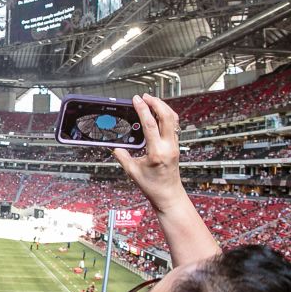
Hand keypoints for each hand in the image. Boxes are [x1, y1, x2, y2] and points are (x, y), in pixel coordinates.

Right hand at [112, 94, 185, 212]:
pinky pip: (174, 125)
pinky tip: (159, 112)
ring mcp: (174, 145)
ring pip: (173, 119)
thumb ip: (122, 157)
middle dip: (156, 103)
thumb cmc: (152, 186)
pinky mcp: (176, 146)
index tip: (137, 99)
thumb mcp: (132, 172)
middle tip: (145, 96)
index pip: (150, 124)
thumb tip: (115, 147)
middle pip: (166, 116)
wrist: (168, 195)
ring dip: (163, 107)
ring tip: (152, 100)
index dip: (143, 109)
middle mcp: (169, 146)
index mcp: (157, 152)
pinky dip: (167, 115)